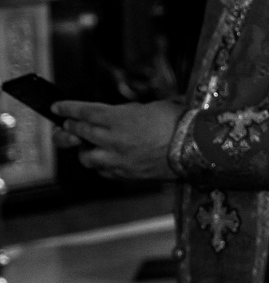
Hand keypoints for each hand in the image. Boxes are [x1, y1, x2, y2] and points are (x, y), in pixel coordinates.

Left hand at [53, 99, 184, 181]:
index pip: (83, 112)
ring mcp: (119, 159)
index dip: (67, 109)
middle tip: (67, 126)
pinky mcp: (128, 174)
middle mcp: (113, 139)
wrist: (198, 147)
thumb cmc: (180, 122)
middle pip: (79, 133)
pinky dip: (102, 165)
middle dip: (70, 128)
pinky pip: (104, 171)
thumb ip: (128, 112)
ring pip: (86, 157)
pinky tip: (108, 160)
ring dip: (85, 150)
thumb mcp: (152, 107)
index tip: (57, 108)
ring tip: (90, 147)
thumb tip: (115, 115)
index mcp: (118, 118)